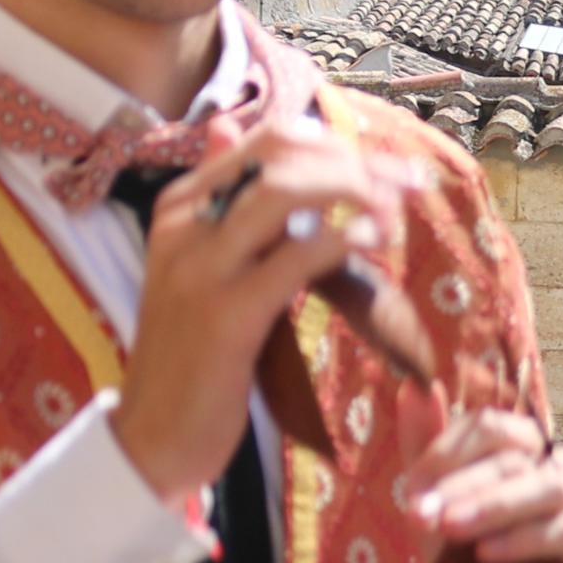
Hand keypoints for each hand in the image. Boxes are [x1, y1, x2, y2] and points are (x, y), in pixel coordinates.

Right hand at [108, 113, 402, 505]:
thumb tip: (226, 127)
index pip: (267, 140)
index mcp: (180, 205)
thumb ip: (222, 205)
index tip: (385, 168)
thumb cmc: (192, 355)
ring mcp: (201, 268)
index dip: (336, 144)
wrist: (152, 435)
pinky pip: (296, 257)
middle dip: (358, 162)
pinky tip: (376, 240)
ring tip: (397, 213)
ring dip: (356, 190)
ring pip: (286, 192)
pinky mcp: (226, 315)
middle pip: (283, 156)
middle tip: (410, 184)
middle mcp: (184, 224)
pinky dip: (344, 239)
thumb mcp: (201, 267)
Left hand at [408, 413, 562, 562]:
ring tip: (448, 529)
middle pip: (522, 451)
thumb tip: (410, 388)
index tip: (411, 491)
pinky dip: (526, 539)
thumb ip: (431, 456)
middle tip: (418, 514)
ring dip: (495, 504)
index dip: (450, 449)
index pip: (496, 425)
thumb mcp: (447, 518)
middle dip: (463, 480)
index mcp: (534, 458)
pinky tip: (486, 557)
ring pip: (553, 486)